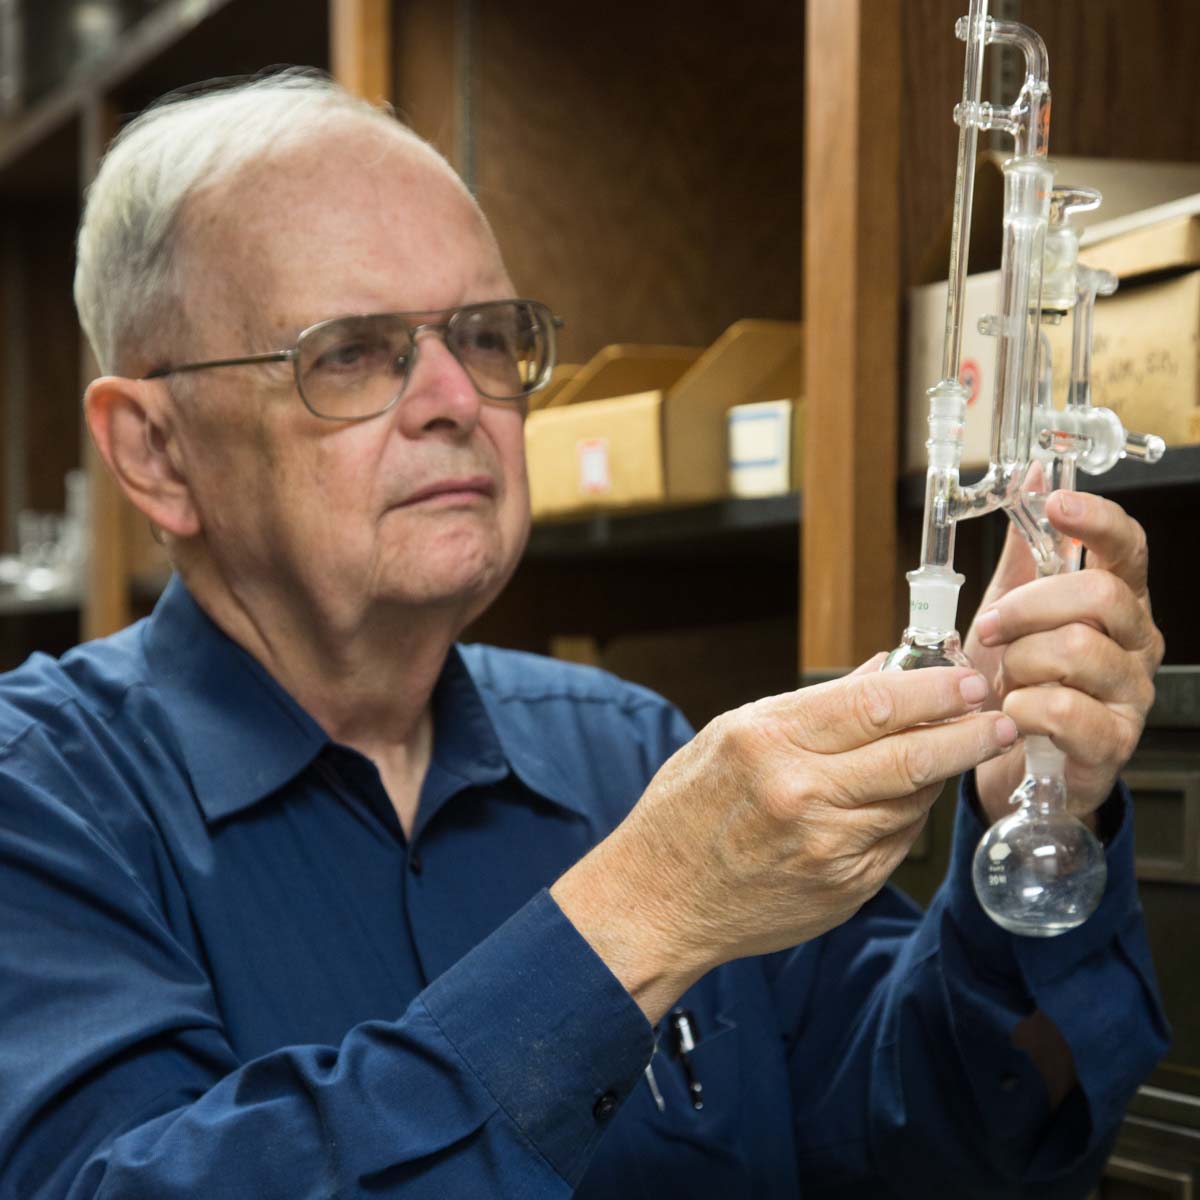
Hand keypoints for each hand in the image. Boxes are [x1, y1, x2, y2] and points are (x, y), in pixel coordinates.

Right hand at [551, 664, 1016, 1022]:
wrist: (659, 899)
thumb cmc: (687, 808)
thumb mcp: (733, 734)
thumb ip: (812, 705)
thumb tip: (883, 670)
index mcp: (769, 742)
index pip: (876, 703)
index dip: (934, 688)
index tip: (968, 676)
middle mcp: (802, 794)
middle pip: (912, 754)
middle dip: (967, 730)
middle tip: (998, 714)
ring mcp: (827, 848)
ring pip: (913, 799)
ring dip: (943, 771)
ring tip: (960, 747)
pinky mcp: (844, 887)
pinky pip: (899, 841)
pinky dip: (911, 814)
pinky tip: (908, 797)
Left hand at [964, 490, 1163, 824]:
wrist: (1011, 760)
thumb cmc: (1019, 680)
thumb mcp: (1015, 609)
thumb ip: (1027, 551)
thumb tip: (1033, 477)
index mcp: (1116, 603)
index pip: (1128, 548)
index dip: (1096, 520)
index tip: (1055, 502)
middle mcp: (1136, 643)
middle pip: (1099, 596)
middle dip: (1027, 606)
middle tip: (989, 628)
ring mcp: (1131, 694)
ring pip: (1077, 651)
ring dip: (1019, 662)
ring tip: (1004, 680)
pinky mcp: (1113, 742)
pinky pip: (1064, 711)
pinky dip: (1021, 709)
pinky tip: (1012, 715)